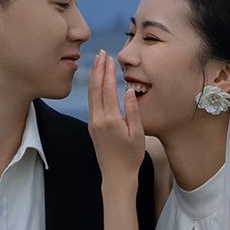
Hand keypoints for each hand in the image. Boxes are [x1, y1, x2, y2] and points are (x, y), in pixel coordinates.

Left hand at [87, 48, 147, 187]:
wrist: (116, 176)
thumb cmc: (131, 157)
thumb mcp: (138, 134)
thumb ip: (133, 111)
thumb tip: (130, 90)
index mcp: (110, 120)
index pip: (107, 90)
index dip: (107, 72)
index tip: (109, 58)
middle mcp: (98, 120)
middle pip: (95, 89)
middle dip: (98, 69)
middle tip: (101, 53)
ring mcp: (93, 123)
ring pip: (91, 95)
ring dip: (94, 77)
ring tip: (97, 63)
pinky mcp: (92, 127)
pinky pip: (92, 103)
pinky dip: (93, 89)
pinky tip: (97, 83)